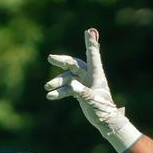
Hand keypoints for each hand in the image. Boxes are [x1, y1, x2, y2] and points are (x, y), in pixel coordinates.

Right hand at [44, 29, 140, 152]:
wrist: (105, 122)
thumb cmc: (103, 110)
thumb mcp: (92, 100)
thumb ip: (82, 92)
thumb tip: (71, 85)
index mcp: (96, 74)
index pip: (92, 55)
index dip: (90, 43)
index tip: (88, 31)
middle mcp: (90, 76)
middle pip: (74, 64)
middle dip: (61, 61)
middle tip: (50, 58)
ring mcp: (84, 83)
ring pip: (68, 77)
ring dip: (57, 82)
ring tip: (47, 88)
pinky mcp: (80, 91)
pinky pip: (67, 88)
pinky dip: (59, 92)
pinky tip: (50, 96)